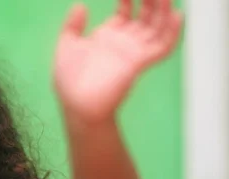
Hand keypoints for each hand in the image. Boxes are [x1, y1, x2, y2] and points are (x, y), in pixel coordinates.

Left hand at [54, 0, 182, 122]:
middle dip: (149, 1)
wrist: (76, 104)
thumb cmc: (69, 81)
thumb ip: (73, 25)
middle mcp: (123, 43)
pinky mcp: (139, 63)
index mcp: (107, 38)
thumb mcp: (67, 46)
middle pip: (145, 16)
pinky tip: (175, 15)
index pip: (125, 13)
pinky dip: (172, 31)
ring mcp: (133, 52)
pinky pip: (162, 46)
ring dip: (163, 10)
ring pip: (156, 26)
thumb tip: (79, 5)